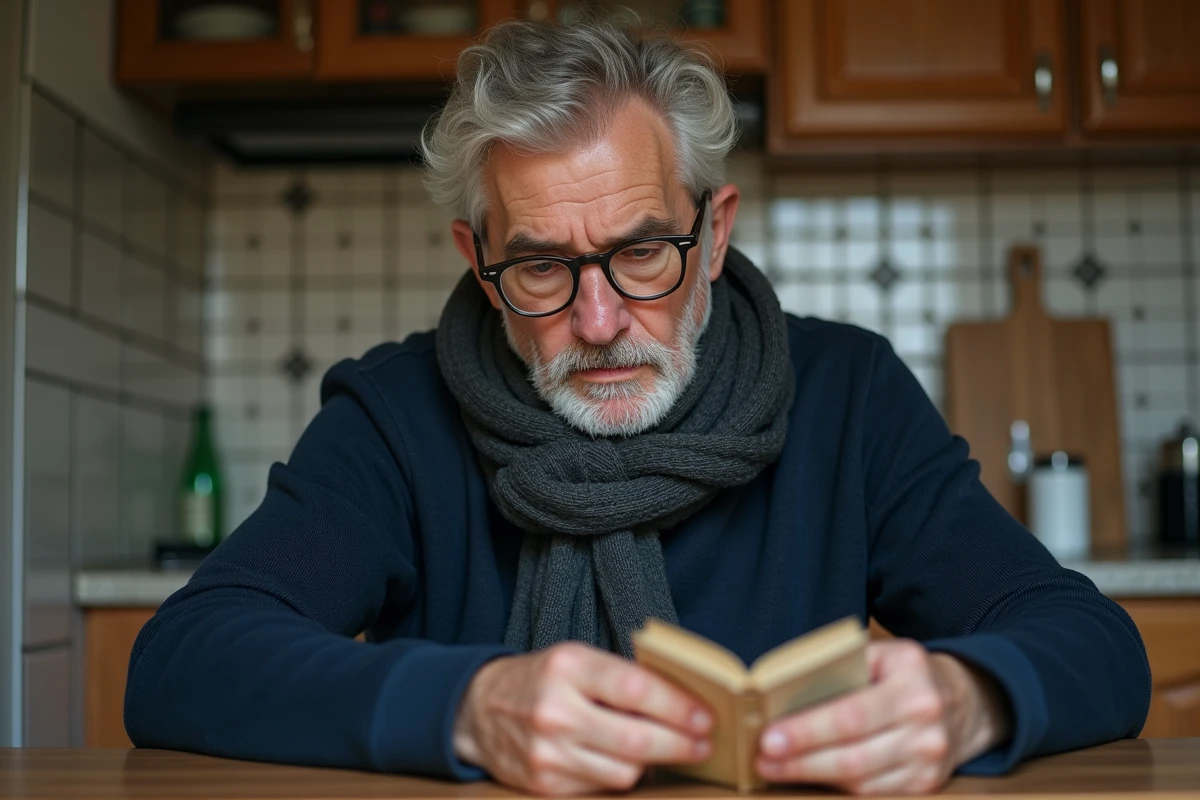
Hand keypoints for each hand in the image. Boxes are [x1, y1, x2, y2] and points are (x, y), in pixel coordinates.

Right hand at [453, 643, 713, 795]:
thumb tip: (682, 700)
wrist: (478, 710)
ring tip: (668, 750)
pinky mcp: (545, 784)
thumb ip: (620, 677)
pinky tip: (627, 760)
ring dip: (653, 762)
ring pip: (624, 770)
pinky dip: (620, 775)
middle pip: (636, 738)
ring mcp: (548, 752)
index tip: (705, 717)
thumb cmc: (540, 679)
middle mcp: (555, 710)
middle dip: (679, 744)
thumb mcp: (575, 659)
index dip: (677, 706)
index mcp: (567, 667)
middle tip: (704, 744)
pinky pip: (602, 787)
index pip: (635, 688)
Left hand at [755, 639, 1010, 794]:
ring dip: (811, 777)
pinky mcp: (925, 785)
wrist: (968, 701)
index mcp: (912, 684)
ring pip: (861, 781)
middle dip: (800, 761)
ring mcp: (929, 761)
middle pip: (853, 756)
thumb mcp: (884, 654)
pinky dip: (837, 788)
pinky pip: (873, 793)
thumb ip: (842, 667)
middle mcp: (925, 726)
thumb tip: (784, 692)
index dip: (807, 731)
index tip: (768, 738)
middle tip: (762, 759)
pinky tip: (809, 778)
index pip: (850, 715)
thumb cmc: (908, 673)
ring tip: (774, 769)